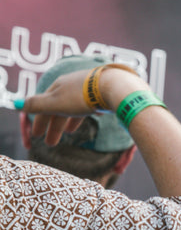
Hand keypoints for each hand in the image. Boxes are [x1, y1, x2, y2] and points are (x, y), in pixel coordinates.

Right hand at [18, 65, 142, 146]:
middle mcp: (71, 85)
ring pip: (73, 107)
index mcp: (58, 86)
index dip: (38, 121)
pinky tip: (90, 120)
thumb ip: (37, 105)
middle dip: (52, 126)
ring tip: (67, 134)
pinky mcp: (101, 93)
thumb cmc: (83, 96)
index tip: (35, 136)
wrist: (114, 87)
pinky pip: (88, 105)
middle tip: (50, 144)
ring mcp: (87, 88)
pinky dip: (82, 115)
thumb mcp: (56, 103)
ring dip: (67, 122)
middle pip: (58, 108)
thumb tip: (17, 104)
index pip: (43, 105)